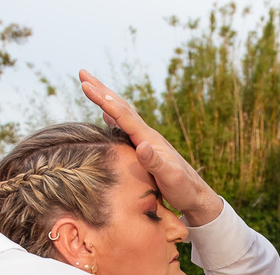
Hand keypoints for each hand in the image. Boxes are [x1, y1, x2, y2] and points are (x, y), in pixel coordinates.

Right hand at [79, 69, 222, 225]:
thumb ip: (155, 162)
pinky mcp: (145, 149)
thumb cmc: (184, 189)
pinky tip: (106, 115)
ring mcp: (146, 141)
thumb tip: (141, 145)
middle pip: (121, 107)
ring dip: (105, 99)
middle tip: (82, 73)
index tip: (85, 85)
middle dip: (101, 90)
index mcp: (150, 139)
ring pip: (122, 115)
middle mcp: (147, 135)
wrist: (196, 196)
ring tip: (90, 86)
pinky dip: (112, 116)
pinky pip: (124, 127)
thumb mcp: (170, 178)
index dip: (104, 100)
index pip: (124, 115)